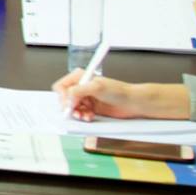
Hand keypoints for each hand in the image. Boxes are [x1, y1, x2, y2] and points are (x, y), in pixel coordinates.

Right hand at [49, 73, 188, 121]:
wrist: (133, 102)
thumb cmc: (120, 91)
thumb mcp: (96, 87)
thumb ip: (78, 91)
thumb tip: (67, 98)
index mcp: (81, 77)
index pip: (62, 86)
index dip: (63, 96)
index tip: (68, 104)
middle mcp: (82, 88)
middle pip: (65, 99)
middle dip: (69, 107)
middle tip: (74, 112)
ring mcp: (86, 98)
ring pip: (72, 108)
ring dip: (77, 113)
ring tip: (83, 116)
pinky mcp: (91, 108)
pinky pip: (81, 114)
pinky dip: (83, 117)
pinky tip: (89, 116)